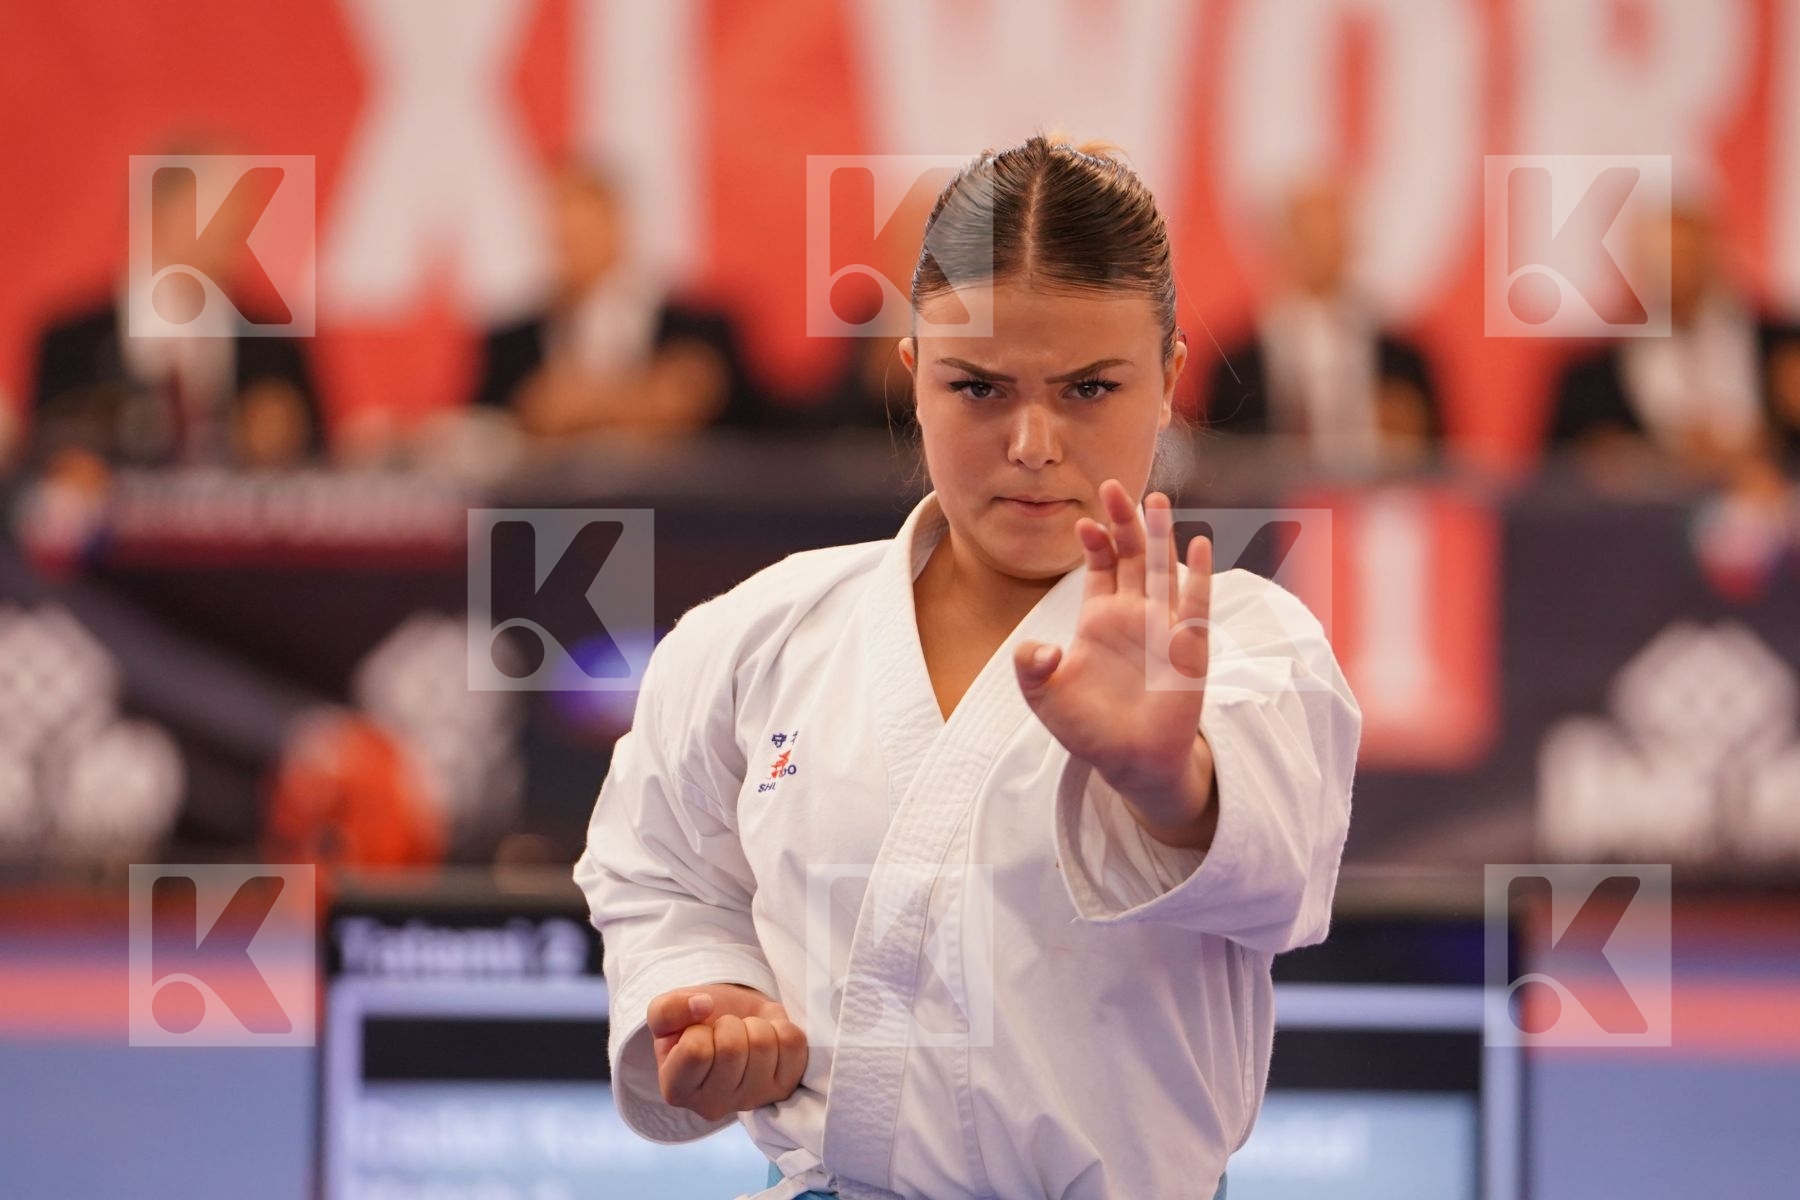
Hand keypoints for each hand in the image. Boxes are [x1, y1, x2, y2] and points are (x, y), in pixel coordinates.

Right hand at [647, 983, 808, 1121]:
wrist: (730, 1021)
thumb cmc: (695, 1021)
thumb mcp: (666, 1012)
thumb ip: (669, 1008)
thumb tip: (702, 1005)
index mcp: (677, 1090)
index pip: (695, 1052)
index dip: (698, 1029)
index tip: (698, 1032)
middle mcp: (713, 1105)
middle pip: (732, 1048)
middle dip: (729, 1024)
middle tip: (724, 1030)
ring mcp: (752, 1099)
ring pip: (764, 1044)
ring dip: (754, 1025)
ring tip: (744, 1034)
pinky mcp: (784, 1087)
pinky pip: (793, 1044)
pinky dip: (780, 1027)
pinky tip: (766, 1038)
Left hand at [1013, 479, 1218, 846]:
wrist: (1130, 762)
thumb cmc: (1088, 728)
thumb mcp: (1044, 697)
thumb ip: (1031, 668)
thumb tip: (1038, 647)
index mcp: (1099, 619)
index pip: (1100, 566)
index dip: (1094, 541)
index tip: (1082, 522)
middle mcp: (1134, 614)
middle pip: (1131, 555)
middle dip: (1123, 521)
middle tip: (1113, 486)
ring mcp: (1163, 627)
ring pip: (1163, 570)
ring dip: (1160, 536)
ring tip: (1157, 500)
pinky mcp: (1188, 648)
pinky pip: (1196, 605)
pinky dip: (1198, 576)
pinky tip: (1198, 545)